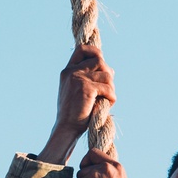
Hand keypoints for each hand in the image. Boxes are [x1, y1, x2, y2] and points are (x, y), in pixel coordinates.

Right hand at [37, 45, 115, 165]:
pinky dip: (112, 97)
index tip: (102, 62)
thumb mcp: (79, 91)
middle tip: (107, 89)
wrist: (66, 128)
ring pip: (107, 74)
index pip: (82, 49)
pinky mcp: (86, 88)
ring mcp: (78, 78)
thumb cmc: (75, 113)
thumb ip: (90, 78)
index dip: (95, 52)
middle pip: (99, 60)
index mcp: (67, 71)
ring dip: (111, 88)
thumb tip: (111, 70)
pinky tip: (108, 104)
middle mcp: (71, 71)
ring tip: (107, 99)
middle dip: (108, 74)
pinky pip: (108, 88)